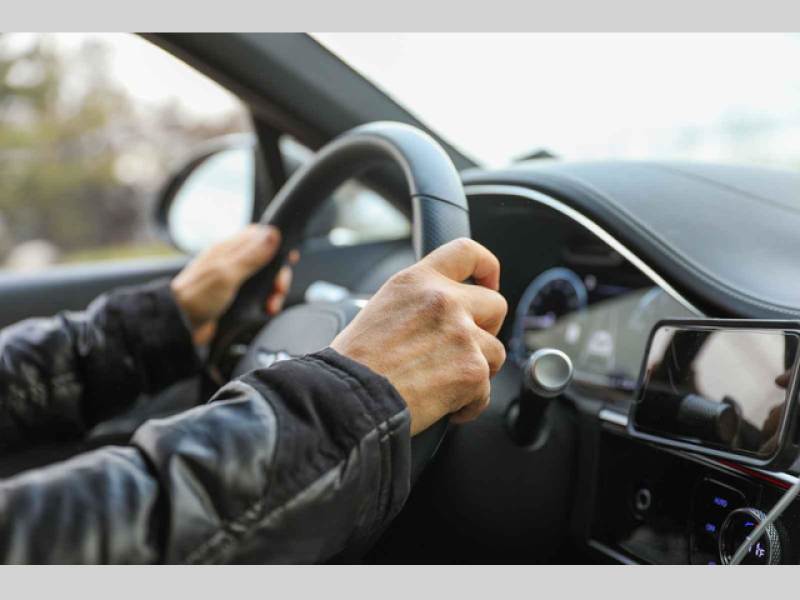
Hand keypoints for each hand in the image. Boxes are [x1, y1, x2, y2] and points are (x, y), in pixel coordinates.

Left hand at [171, 224, 296, 345]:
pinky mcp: (236, 299)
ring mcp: (234, 281)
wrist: (179, 327)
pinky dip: (266, 303)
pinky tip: (266, 311)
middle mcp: (232, 263)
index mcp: (228, 250)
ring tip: (271, 304)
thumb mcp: (226, 273)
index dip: (276, 243)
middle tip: (278, 288)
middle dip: (278, 274)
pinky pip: (259, 297)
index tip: (288, 257)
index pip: (258, 235)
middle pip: (267, 260)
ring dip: (274, 292)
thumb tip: (272, 234)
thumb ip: (251, 256)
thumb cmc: (195, 297)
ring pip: (265, 280)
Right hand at [331, 238, 507, 434]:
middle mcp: (444, 301)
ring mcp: (463, 334)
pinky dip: (469, 403)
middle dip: (487, 328)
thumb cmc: (354, 363)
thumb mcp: (380, 308)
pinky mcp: (472, 370)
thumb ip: (417, 301)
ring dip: (477, 369)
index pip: (466, 252)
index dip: (487, 266)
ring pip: (495, 351)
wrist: (349, 398)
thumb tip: (439, 314)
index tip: (489, 282)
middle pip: (495, 304)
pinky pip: (486, 390)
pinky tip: (445, 406)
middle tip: (465, 347)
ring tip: (446, 383)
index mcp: (418, 281)